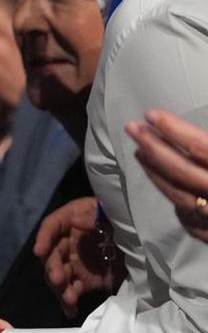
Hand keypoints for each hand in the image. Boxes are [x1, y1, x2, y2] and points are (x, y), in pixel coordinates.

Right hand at [33, 197, 118, 314]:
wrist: (147, 241)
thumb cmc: (126, 219)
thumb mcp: (112, 213)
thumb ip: (96, 216)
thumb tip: (76, 222)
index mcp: (72, 219)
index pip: (51, 226)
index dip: (44, 238)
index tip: (39, 251)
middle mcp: (69, 242)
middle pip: (52, 255)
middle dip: (52, 268)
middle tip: (57, 279)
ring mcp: (76, 263)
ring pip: (59, 276)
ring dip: (60, 287)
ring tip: (68, 298)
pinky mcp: (85, 280)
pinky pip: (73, 290)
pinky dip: (70, 302)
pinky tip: (71, 311)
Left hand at [129, 110, 207, 243]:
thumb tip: (190, 136)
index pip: (201, 147)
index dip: (175, 129)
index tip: (151, 115)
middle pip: (181, 170)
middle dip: (153, 147)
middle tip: (132, 127)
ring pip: (178, 196)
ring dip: (154, 172)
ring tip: (139, 152)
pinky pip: (187, 217)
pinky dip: (172, 197)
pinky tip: (162, 182)